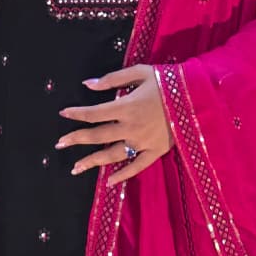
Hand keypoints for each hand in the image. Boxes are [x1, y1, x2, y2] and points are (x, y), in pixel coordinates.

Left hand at [56, 64, 173, 187]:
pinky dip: (122, 175)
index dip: (77, 114)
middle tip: (59, 144)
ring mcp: (143, 142)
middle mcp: (130, 127)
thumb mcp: (140, 72)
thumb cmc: (167, 80)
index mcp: (126, 106)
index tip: (63, 113)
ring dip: (92, 161)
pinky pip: (136, 166)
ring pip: (112, 155)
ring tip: (75, 168)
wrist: (197, 96)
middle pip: (97, 136)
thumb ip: (113, 79)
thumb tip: (88, 84)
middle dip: (76, 139)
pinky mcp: (156, 152)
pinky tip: (109, 182)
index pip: (94, 113)